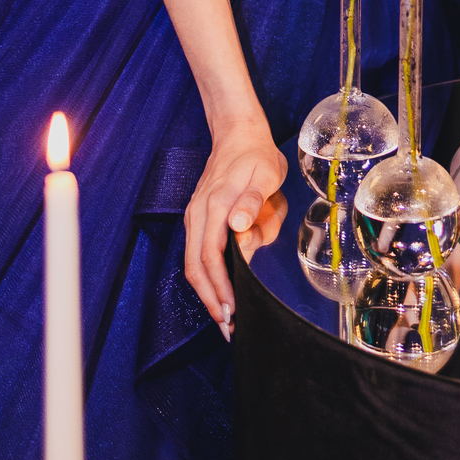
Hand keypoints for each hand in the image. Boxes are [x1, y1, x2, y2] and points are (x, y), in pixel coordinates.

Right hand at [184, 120, 287, 327]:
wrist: (239, 132)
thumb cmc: (257, 155)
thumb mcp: (266, 173)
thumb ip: (253, 201)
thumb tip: (236, 227)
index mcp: (215, 205)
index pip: (210, 257)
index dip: (219, 288)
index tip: (232, 310)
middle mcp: (198, 214)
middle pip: (194, 267)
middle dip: (210, 300)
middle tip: (228, 327)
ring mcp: (195, 216)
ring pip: (193, 263)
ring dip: (208, 291)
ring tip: (225, 316)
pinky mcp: (198, 217)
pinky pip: (197, 253)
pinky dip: (207, 275)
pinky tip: (220, 289)